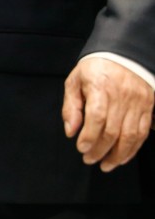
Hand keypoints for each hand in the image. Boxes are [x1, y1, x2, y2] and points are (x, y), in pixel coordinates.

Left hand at [62, 56, 152, 171]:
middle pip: (113, 130)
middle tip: (89, 159)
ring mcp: (138, 102)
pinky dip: (133, 148)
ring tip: (105, 165)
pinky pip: (143, 132)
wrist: (123, 54)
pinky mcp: (148, 106)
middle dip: (100, 150)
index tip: (81, 148)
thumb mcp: (75, 81)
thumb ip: (71, 107)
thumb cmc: (95, 68)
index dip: (89, 136)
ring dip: (118, 155)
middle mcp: (122, 96)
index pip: (97, 117)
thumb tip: (71, 131)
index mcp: (101, 87)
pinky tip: (122, 157)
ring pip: (130, 135)